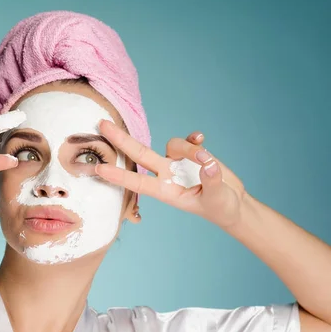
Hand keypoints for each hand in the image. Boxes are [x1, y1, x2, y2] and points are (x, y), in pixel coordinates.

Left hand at [95, 120, 246, 227]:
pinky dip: (195, 139)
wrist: (232, 202)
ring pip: (173, 144)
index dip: (118, 176)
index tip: (99, 169)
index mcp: (166, 191)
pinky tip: (202, 137)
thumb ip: (212, 181)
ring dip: (189, 149)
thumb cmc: (220, 207)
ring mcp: (178, 162)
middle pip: (140, 153)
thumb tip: (208, 163)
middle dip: (121, 139)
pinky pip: (189, 140)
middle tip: (101, 124)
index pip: (138, 182)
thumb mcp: (217, 199)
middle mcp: (167, 174)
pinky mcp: (193, 154)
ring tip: (209, 163)